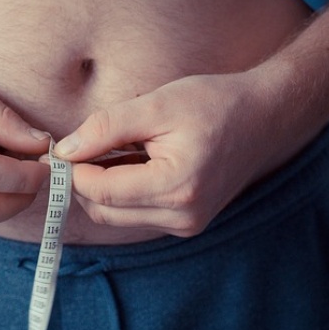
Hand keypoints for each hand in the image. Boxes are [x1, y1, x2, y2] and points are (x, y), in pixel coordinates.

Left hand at [54, 72, 312, 236]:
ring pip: (117, 216)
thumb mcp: (156, 105)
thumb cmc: (215, 104)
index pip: (101, 192)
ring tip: (116, 150)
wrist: (264, 118)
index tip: (64, 147)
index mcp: (176, 187)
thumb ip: (106, 128)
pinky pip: (137, 215)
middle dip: (84, 181)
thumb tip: (65, 151)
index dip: (74, 170)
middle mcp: (182, 216)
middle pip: (104, 211)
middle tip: (83, 146)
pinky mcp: (186, 223)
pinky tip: (134, 163)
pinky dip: (124, 193)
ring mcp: (186, 224)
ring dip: (103, 187)